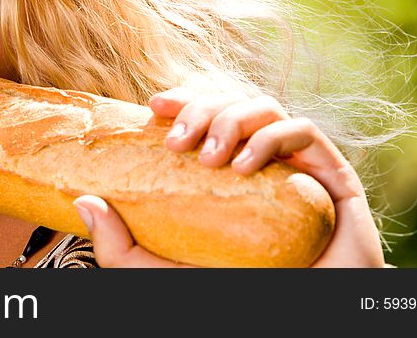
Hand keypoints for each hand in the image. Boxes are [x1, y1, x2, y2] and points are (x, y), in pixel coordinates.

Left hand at [74, 88, 384, 267]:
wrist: (298, 320)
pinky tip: (247, 167)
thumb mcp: (160, 274)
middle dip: (202, 109)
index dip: (182, 101)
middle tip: (177, 142)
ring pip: (265, 107)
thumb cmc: (231, 296)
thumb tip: (83, 202)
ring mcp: (297, 167)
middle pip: (232, 103)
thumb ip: (120, 247)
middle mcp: (262, 161)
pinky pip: (305, 131)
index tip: (154, 107)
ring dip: (232, 119)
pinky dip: (273, 138)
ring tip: (213, 159)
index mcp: (227, 172)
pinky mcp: (333, 178)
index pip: (204, 117)